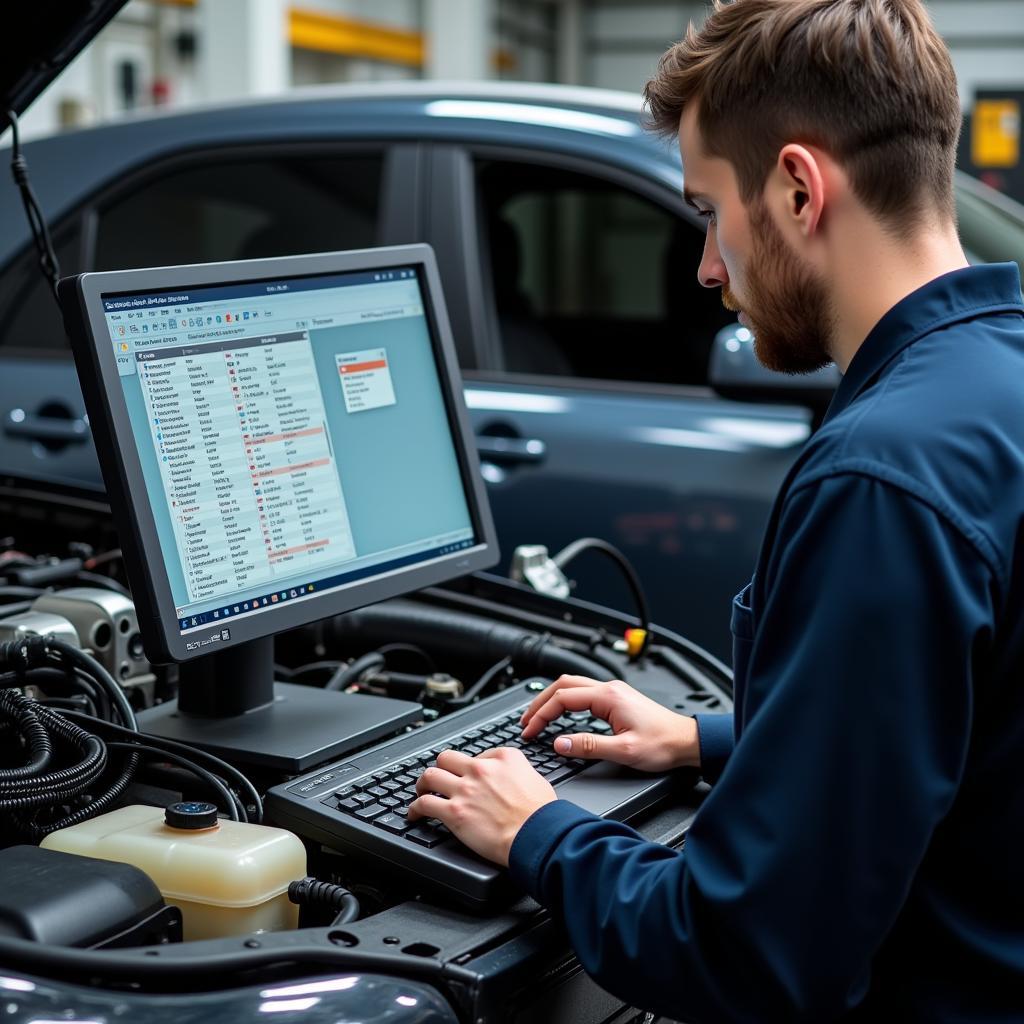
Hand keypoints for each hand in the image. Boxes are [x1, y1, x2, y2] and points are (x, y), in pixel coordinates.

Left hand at [408, 748, 556, 865]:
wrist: (537, 835)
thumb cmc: (541, 814)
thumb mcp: (536, 778)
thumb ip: (518, 773)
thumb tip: (510, 780)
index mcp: (503, 758)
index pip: (476, 754)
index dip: (469, 767)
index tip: (467, 776)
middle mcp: (480, 769)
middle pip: (447, 758)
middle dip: (441, 768)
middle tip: (439, 778)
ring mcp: (465, 789)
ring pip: (430, 776)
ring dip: (423, 784)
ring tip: (422, 791)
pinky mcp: (454, 812)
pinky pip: (424, 804)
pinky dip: (415, 808)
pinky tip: (414, 814)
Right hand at [519, 674, 700, 772]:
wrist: (686, 742)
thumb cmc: (663, 744)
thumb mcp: (624, 751)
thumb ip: (588, 746)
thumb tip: (559, 743)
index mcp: (608, 697)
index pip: (563, 698)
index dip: (541, 715)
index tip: (530, 731)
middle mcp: (609, 689)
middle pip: (563, 685)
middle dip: (540, 703)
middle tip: (525, 723)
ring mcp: (613, 692)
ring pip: (572, 686)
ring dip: (551, 699)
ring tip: (537, 717)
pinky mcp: (616, 699)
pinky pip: (583, 693)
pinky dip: (565, 701)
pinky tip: (561, 714)